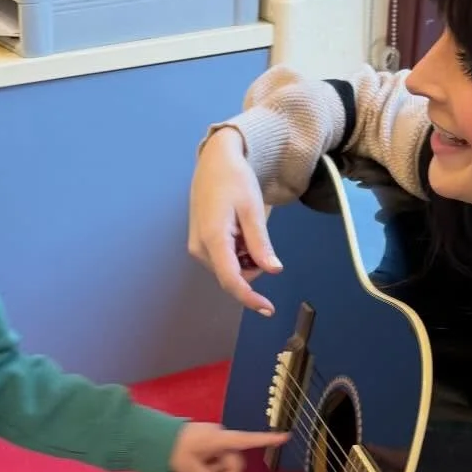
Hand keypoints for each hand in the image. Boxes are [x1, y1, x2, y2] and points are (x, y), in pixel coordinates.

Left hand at [171, 422, 287, 471]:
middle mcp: (221, 437)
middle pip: (235, 462)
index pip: (247, 439)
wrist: (152, 437)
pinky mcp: (208, 446)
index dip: (267, 439)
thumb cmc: (173, 450)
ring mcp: (214, 441)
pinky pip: (218, 462)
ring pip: (226, 464)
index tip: (286, 436)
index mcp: (219, 438)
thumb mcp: (191, 469)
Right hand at [188, 127, 281, 314]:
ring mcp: (197, 248)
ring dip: (246, 257)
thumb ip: (261, 243)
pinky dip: (238, 252)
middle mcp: (200, 249)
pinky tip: (238, 230)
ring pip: (230, 269)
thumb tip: (273, 270)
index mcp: (213, 239)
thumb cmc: (234, 180)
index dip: (250, 298)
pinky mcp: (199, 245)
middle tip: (258, 235)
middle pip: (234, 276)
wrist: (215, 162)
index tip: (268, 309)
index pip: (232, 280)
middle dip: (253, 265)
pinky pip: (224, 260)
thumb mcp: (252, 210)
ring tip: (245, 227)